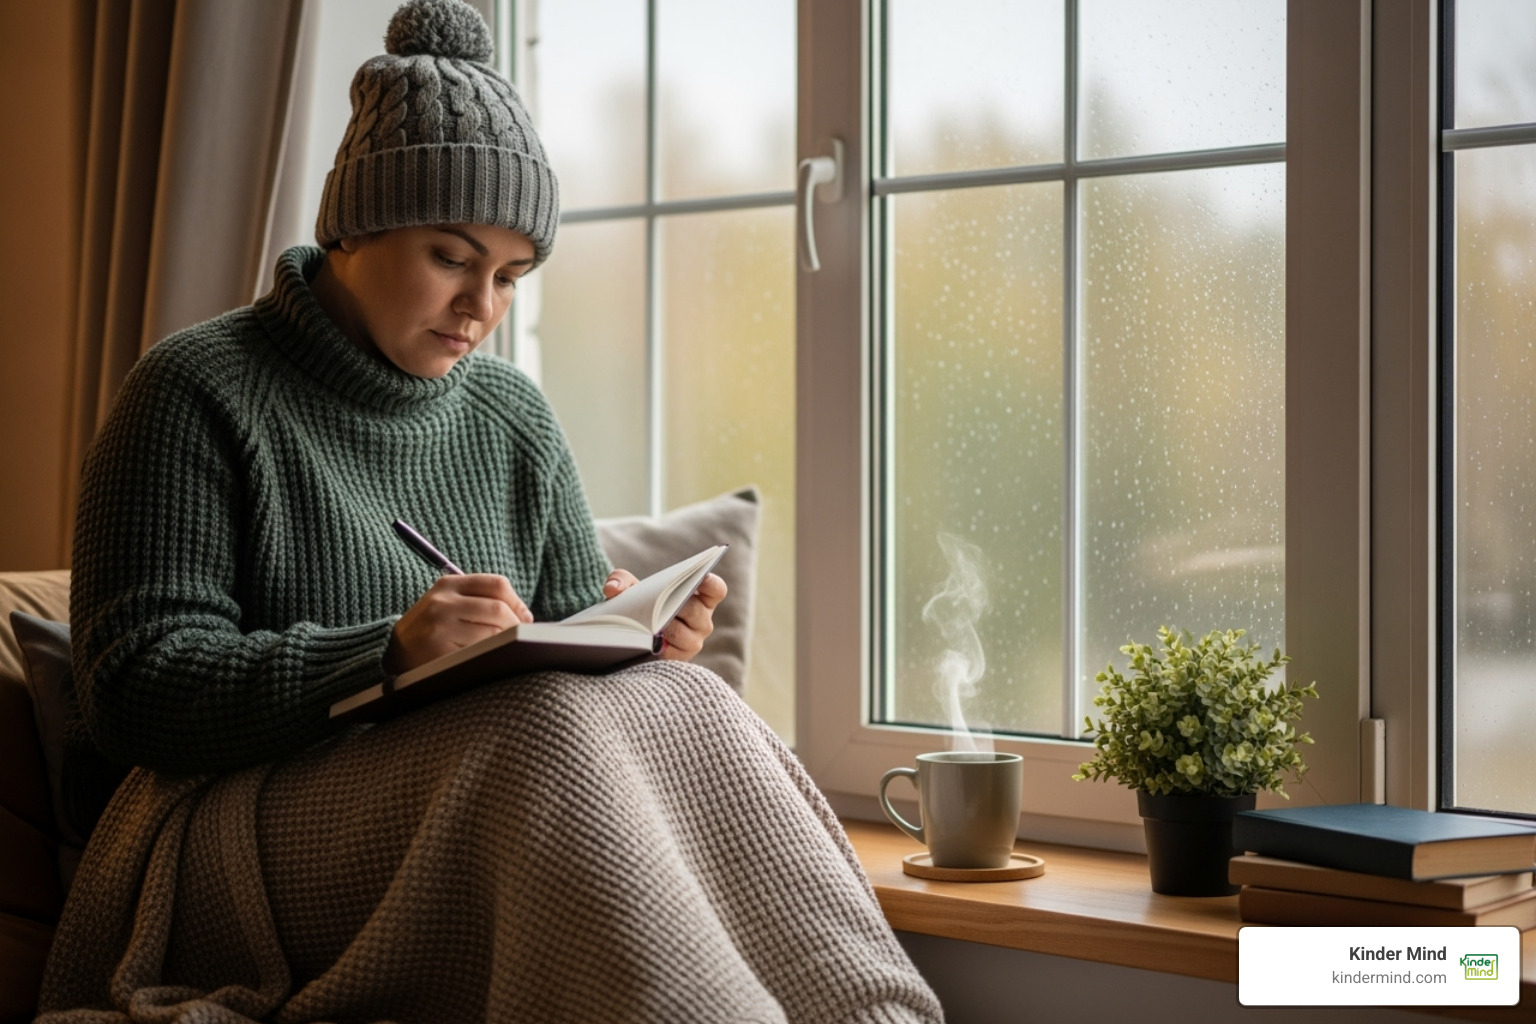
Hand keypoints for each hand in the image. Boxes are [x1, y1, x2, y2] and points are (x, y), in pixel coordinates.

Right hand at [385, 574, 531, 673]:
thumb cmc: (431, 629)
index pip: (497, 585)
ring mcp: (439, 628)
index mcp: (448, 585)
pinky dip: (489, 657)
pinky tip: (487, 661)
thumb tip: (526, 616)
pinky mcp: (438, 652)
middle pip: (498, 609)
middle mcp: (442, 603)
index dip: (518, 603)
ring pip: (492, 633)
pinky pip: (479, 654)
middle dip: (516, 626)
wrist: (390, 654)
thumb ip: (479, 600)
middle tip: (520, 640)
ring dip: (505, 644)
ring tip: (503, 650)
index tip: (526, 619)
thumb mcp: (447, 604)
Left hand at [604, 569, 726, 662]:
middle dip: (678, 605)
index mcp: (700, 599)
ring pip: (682, 633)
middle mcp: (702, 621)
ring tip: (649, 622)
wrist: (633, 637)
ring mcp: (692, 642)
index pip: (716, 590)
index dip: (712, 583)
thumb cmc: (641, 607)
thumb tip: (612, 589)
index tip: (702, 576)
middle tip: (662, 600)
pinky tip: (643, 641)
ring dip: (665, 627)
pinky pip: (670, 653)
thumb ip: (620, 580)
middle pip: (696, 611)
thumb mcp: (631, 588)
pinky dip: (656, 645)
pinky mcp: (678, 660)